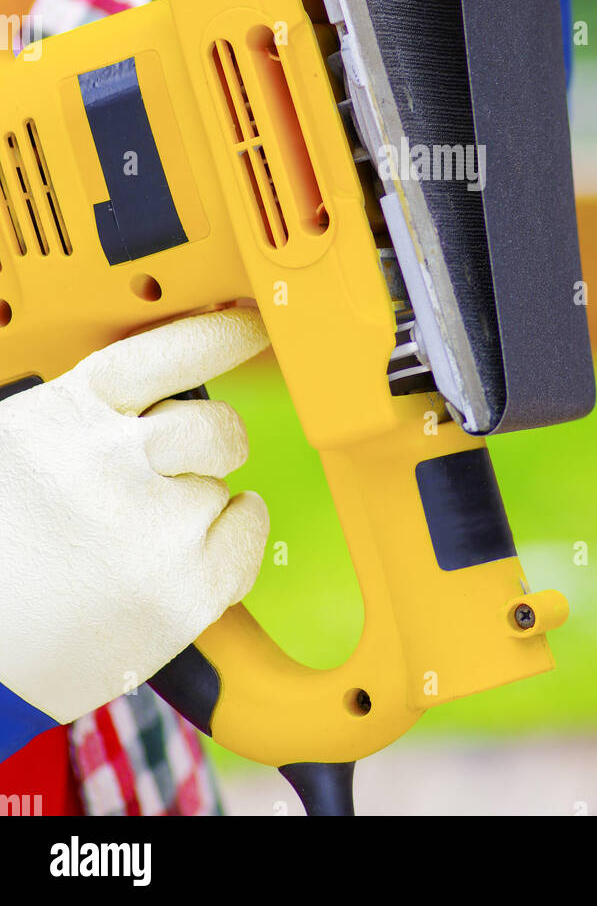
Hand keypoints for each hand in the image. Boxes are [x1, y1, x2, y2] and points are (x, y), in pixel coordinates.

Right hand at [0, 308, 269, 723]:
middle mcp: (113, 463)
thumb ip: (84, 420)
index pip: (167, 352)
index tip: (253, 324)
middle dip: (207, 448)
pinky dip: (228, 543)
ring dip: (197, 505)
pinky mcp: (182, 591)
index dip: (220, 334)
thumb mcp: (17, 450)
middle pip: (215, 426)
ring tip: (140, 539)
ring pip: (222, 486)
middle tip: (171, 476)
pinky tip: (184, 557)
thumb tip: (161, 404)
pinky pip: (245, 539)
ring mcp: (155, 529)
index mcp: (65, 414)